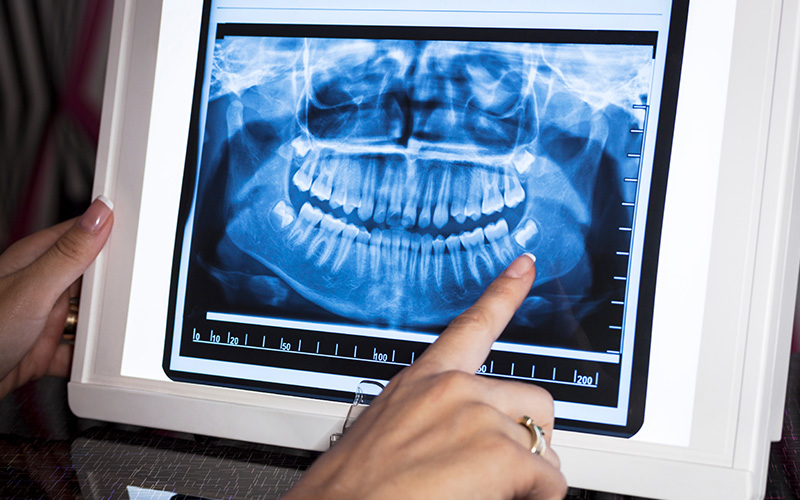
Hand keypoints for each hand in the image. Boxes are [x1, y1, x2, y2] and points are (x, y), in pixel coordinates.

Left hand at [0, 196, 112, 397]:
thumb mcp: (32, 288)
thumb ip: (70, 252)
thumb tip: (100, 212)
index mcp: (35, 259)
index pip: (84, 235)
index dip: (113, 235)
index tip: (143, 237)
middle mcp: (40, 286)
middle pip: (93, 279)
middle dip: (113, 288)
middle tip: (132, 293)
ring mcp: (43, 318)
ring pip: (90, 316)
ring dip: (102, 326)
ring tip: (111, 329)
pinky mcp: (44, 349)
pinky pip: (80, 350)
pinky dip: (90, 357)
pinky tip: (94, 359)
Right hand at [283, 254, 566, 499]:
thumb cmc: (348, 490)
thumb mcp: (386, 435)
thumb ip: (431, 421)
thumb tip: (461, 441)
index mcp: (422, 381)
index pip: (472, 325)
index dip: (505, 292)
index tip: (525, 266)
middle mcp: (454, 391)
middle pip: (532, 398)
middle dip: (531, 435)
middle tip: (508, 468)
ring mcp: (479, 419)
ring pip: (543, 442)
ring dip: (531, 472)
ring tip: (491, 491)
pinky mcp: (499, 455)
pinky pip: (551, 479)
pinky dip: (539, 497)